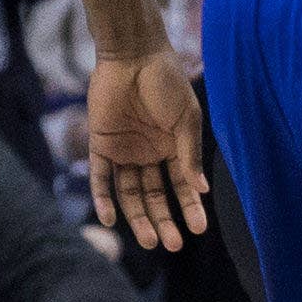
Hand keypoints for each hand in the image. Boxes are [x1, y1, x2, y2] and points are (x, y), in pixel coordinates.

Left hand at [88, 51, 209, 249]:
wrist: (133, 57)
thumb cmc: (167, 84)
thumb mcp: (186, 120)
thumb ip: (189, 154)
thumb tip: (201, 189)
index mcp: (173, 149)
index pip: (181, 186)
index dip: (191, 208)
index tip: (200, 229)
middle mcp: (148, 155)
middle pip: (155, 196)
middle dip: (164, 220)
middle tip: (173, 244)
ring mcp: (124, 152)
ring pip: (130, 193)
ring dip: (138, 217)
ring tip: (149, 240)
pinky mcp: (100, 145)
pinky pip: (101, 178)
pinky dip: (104, 198)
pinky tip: (111, 219)